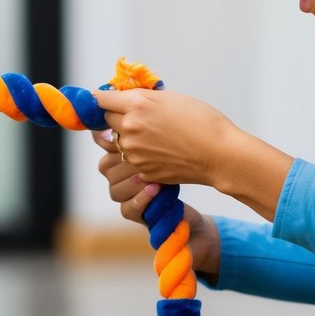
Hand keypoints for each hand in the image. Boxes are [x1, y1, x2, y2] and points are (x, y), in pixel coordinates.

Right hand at [90, 129, 221, 278]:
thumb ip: (148, 120)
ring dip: (130, 181)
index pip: (103, 142)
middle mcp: (123, 172)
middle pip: (105, 166)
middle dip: (121, 160)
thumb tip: (129, 103)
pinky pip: (128, 208)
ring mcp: (129, 194)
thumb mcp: (170, 130)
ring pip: (114, 188)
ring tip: (147, 176)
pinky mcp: (138, 213)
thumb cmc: (192, 150)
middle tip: (138, 155)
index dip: (107, 139)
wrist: (211, 179)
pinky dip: (139, 199)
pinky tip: (155, 189)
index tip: (118, 133)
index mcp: (126, 149)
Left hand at [93, 88, 234, 186]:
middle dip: (118, 116)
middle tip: (139, 116)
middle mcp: (129, 128)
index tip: (103, 98)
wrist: (219, 154)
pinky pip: (131, 158)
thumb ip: (143, 97)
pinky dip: (140, 153)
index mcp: (136, 105)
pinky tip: (161, 149)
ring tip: (154, 135)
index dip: (103, 98)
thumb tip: (124, 97)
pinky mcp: (141, 170)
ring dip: (129, 136)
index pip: (101, 99)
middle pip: (108, 120)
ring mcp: (133, 152)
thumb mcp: (171, 98)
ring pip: (119, 140)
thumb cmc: (202, 121)